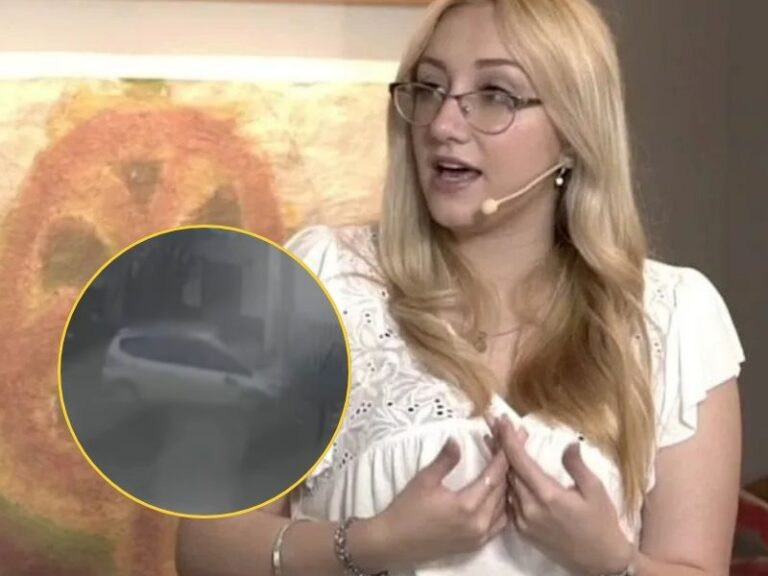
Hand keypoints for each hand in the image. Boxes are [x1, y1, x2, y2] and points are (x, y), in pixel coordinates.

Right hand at [373, 436, 509, 567]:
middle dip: (507, 467)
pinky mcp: (475, 544)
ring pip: (503, 507)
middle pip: (502, 490)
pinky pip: (499, 523)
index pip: (493, 476)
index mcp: (467, 506)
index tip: (510, 439)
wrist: (394, 542)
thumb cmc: (407, 509)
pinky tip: (499, 493)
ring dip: (506, 486)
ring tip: (506, 466)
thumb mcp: (425, 480)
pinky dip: (502, 506)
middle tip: (511, 447)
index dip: (503, 456)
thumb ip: (445, 460)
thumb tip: (456, 440)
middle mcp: (479, 524)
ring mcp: (479, 537)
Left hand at [492, 416, 635, 574]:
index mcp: (547, 495)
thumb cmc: (601, 522)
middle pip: (508, 470)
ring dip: (500, 462)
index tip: (500, 421)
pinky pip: (509, 501)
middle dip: (500, 445)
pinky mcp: (523, 531)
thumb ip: (577, 465)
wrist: (599, 561)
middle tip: (493, 425)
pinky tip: (504, 470)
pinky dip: (505, 482)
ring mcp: (523, 521)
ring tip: (493, 441)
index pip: (520, 461)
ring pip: (506, 485)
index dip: (508, 439)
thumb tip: (569, 443)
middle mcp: (530, 508)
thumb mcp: (595, 490)